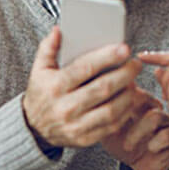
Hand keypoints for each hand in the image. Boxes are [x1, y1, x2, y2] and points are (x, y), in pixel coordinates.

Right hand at [22, 27, 142, 147]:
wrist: (33, 128)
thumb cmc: (41, 93)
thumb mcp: (39, 69)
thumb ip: (48, 48)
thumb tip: (59, 30)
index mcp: (55, 86)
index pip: (85, 68)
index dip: (107, 57)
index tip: (124, 48)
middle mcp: (65, 107)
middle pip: (104, 88)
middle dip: (125, 73)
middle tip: (135, 64)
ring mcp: (76, 125)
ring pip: (112, 109)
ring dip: (128, 93)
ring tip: (133, 81)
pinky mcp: (85, 138)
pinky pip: (111, 126)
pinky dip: (124, 112)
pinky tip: (128, 99)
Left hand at [102, 87, 168, 169]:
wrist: (140, 167)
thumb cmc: (124, 146)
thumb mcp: (106, 128)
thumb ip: (100, 113)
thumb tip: (90, 99)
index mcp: (137, 100)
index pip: (130, 89)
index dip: (118, 100)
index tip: (107, 113)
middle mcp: (154, 106)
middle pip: (143, 98)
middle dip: (126, 116)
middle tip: (115, 130)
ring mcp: (168, 119)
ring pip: (154, 117)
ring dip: (137, 133)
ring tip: (128, 145)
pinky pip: (167, 134)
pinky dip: (155, 143)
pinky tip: (149, 148)